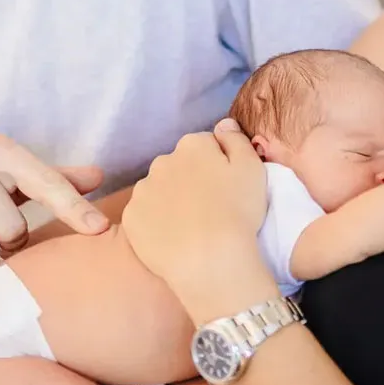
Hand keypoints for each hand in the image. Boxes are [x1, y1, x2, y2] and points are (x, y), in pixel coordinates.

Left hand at [122, 119, 272, 307]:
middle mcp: (162, 161)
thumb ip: (237, 140)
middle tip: (210, 207)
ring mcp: (143, 190)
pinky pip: (145, 215)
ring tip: (192, 226)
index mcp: (192, 145)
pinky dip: (156, 223)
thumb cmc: (238, 212)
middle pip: (179, 166)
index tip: (227, 187)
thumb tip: (223, 124)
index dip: (219, 165)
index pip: (205, 146)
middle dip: (191, 179)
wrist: (210, 260)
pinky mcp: (131, 218)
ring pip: (159, 190)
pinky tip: (174, 239)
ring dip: (171, 200)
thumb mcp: (252, 168)